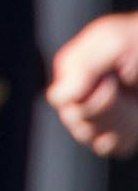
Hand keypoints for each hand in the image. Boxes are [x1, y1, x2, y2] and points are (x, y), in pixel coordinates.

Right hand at [48, 14, 137, 157]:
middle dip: (105, 108)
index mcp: (71, 70)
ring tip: (133, 103)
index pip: (60, 100)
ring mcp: (96, 114)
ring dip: (117, 124)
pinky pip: (108, 148)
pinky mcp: (115, 130)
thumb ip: (84, 65)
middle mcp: (78, 93)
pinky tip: (134, 120)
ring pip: (89, 137)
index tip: (112, 79)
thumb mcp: (113, 42)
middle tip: (124, 88)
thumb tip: (59, 96)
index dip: (88, 96)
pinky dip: (123, 137)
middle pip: (74, 121)